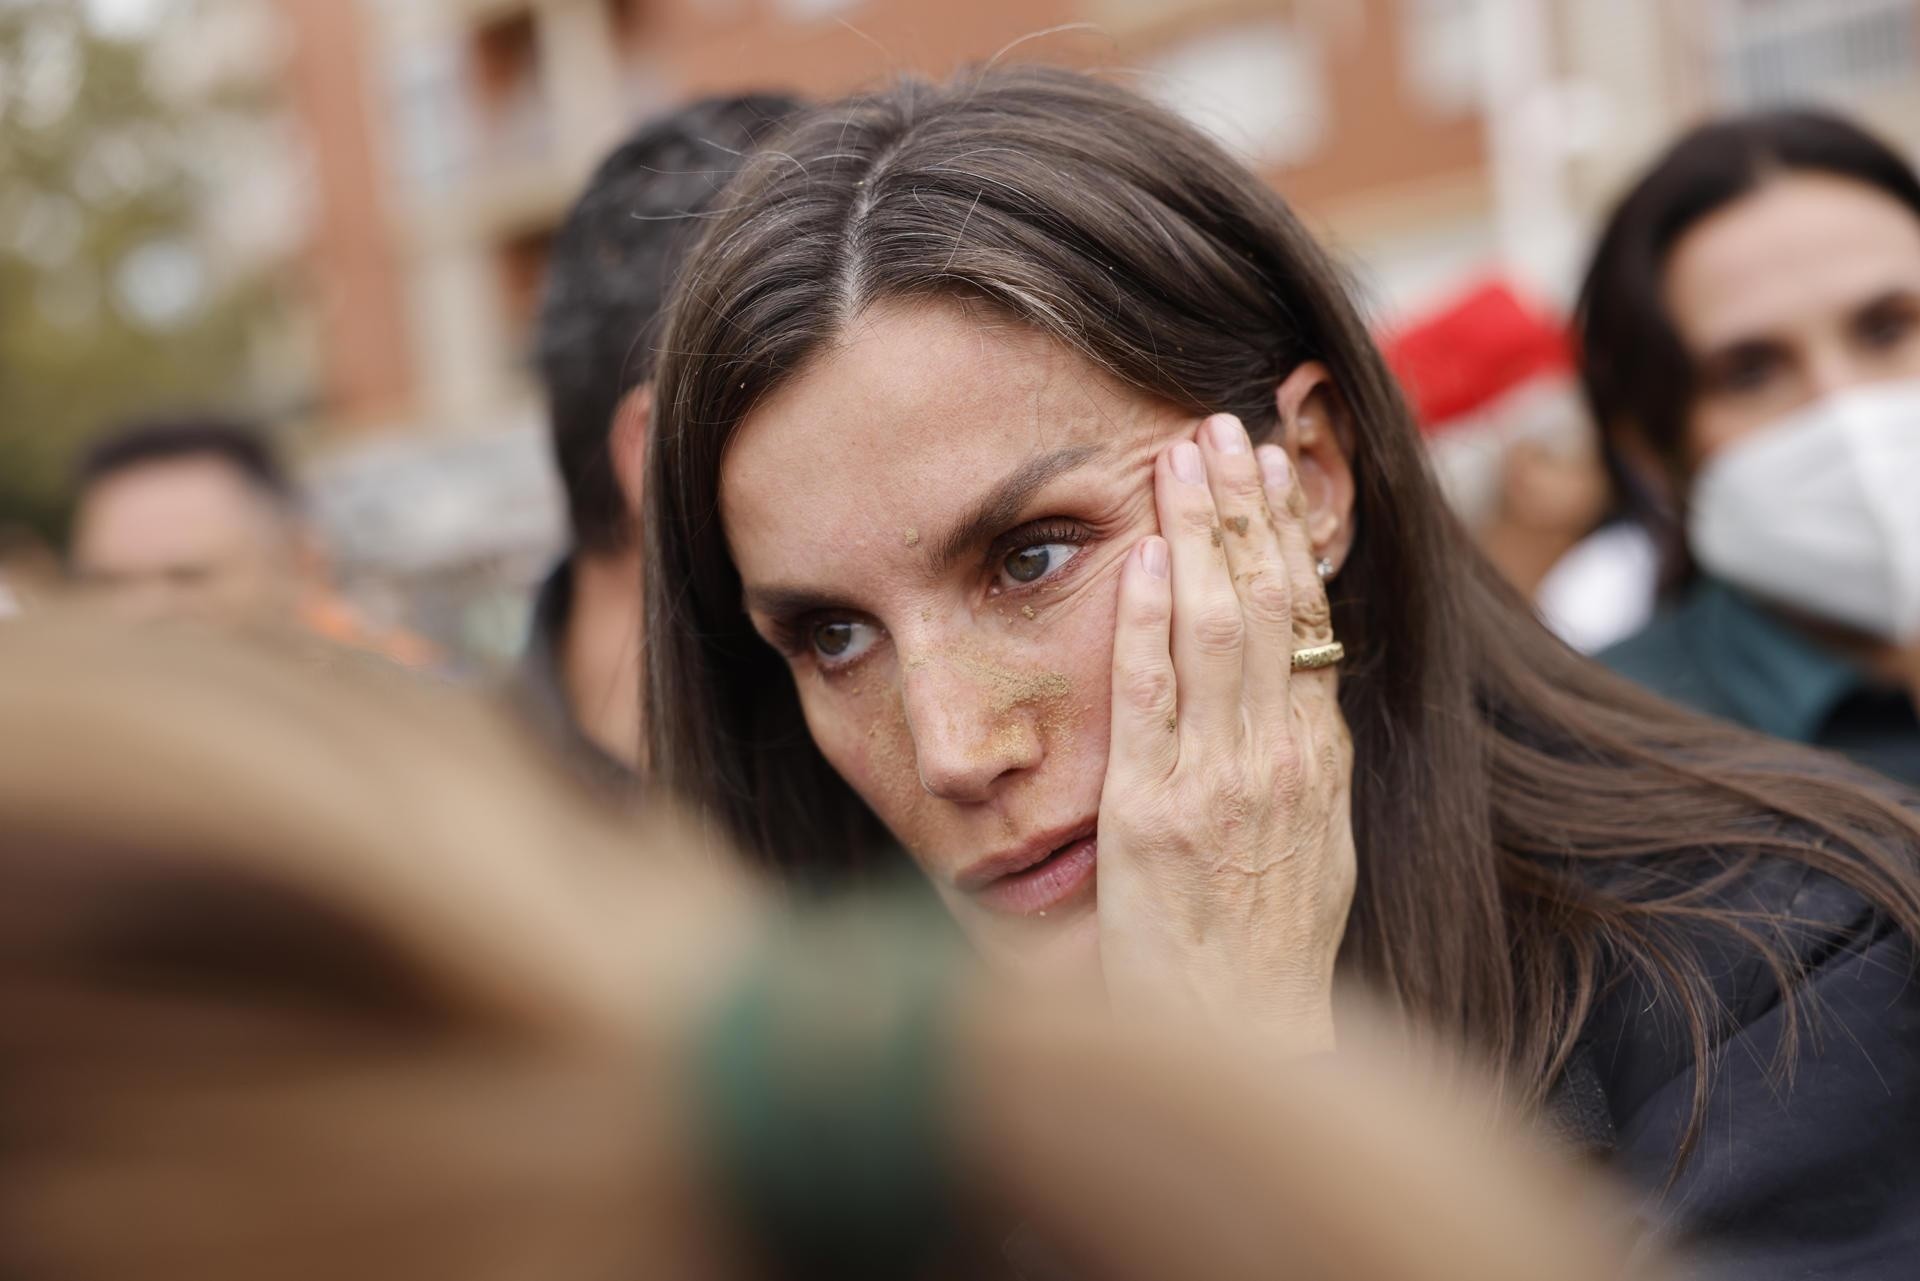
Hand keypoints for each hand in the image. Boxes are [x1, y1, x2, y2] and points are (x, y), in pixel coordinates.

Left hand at [1095, 413, 1356, 1046]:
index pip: (1306, 617)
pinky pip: (1150, 698)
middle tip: (1222, 425)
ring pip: (1215, 629)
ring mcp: (1218, 779)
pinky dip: (1145, 622)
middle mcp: (1278, 754)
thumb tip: (1303, 690)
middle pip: (1266, 602)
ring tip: (1186, 456)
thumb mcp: (1319, 845)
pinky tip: (1139, 558)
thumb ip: (1307, 763)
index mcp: (1317, 756)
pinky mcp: (1154, 812)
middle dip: (1242, 506)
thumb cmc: (1271, 946)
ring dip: (1198, 534)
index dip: (1286, 534)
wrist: (1244, 1035)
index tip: (1271, 467)